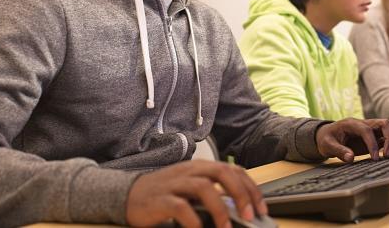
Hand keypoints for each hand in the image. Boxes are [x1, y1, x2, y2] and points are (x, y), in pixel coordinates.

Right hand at [125, 160, 265, 227]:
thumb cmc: (163, 195)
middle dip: (241, 194)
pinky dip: (194, 221)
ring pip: (203, 187)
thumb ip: (211, 197)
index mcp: (199, 168)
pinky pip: (180, 207)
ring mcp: (174, 183)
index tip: (262, 208)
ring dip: (220, 209)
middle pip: (222, 172)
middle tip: (250, 216)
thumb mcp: (190, 192)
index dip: (250, 187)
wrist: (127, 195)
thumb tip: (239, 211)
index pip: (232, 169)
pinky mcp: (160, 199)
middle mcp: (189, 171)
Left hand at [315, 118, 388, 162]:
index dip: (372, 143)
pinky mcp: (374, 137)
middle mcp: (364, 124)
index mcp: (352, 124)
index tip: (374, 158)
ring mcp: (371, 130)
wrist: (327, 136)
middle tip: (388, 155)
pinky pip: (388, 138)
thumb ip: (338, 151)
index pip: (367, 130)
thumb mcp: (327, 145)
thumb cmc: (326, 139)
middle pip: (385, 124)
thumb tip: (350, 158)